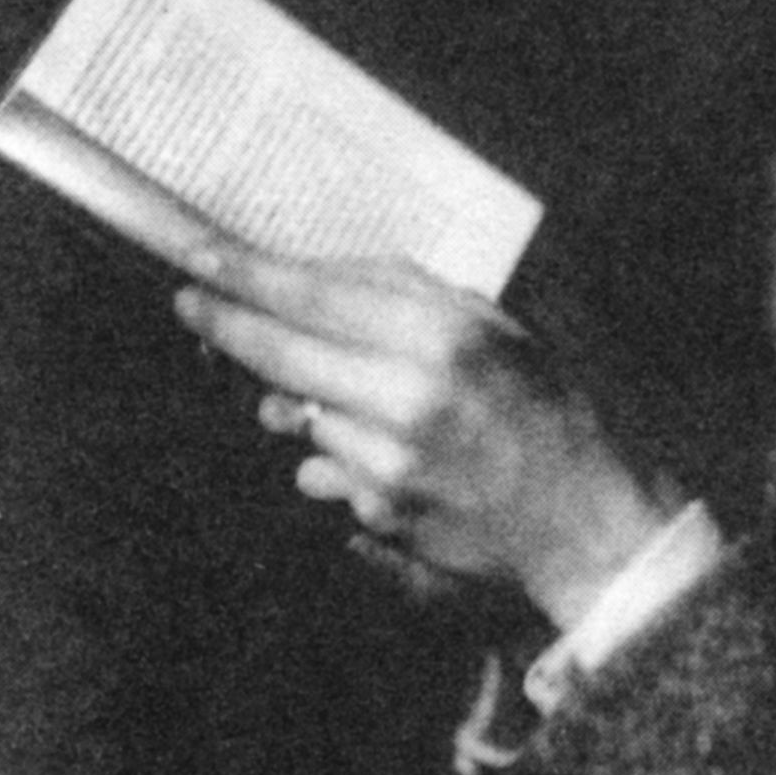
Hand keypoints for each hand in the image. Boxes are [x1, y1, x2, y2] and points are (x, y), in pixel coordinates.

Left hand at [173, 241, 672, 629]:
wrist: (583, 517)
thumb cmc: (546, 408)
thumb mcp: (495, 328)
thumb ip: (411, 298)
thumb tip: (316, 281)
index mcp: (443, 337)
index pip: (318, 296)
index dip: (248, 275)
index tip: (198, 257)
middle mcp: (409, 397)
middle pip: (281, 354)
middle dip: (227, 325)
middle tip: (192, 304)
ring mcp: (389, 463)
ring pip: (297, 415)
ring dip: (298, 399)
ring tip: (352, 396)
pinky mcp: (380, 513)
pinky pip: (323, 469)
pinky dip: (336, 454)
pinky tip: (385, 452)